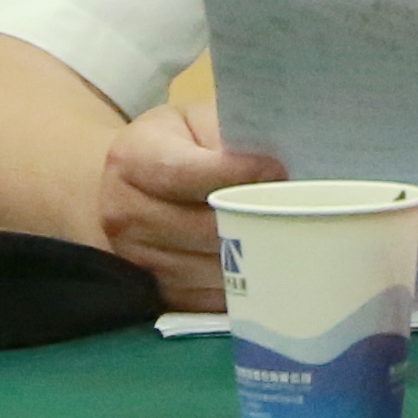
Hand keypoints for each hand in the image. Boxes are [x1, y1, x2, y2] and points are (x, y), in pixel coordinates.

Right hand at [98, 97, 283, 308]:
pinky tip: (266, 259)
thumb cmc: (179, 144)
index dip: (237, 173)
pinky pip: (209, 296)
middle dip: (253, 217)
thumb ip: (228, 137)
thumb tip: (279, 165)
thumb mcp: (198, 121)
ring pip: (209, 267)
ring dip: (253, 253)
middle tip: (294, 205)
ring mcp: (137, 258)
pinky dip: (243, 283)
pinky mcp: (158, 291)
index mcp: (132, 158)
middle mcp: (123, 212)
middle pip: (203, 227)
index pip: (186, 173)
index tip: (277, 169)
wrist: (133, 183)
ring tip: (286, 230)